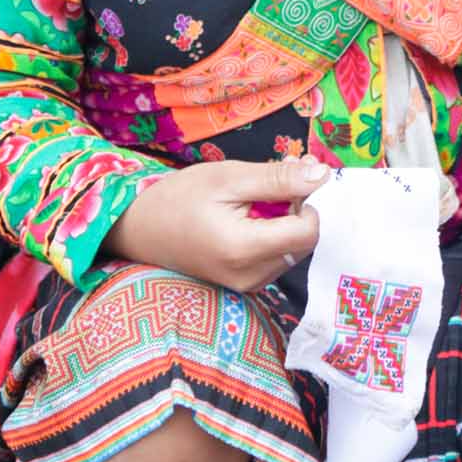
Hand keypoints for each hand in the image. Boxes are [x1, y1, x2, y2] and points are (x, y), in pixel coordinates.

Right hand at [107, 157, 327, 291]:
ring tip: (256, 197)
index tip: (291, 178)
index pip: (309, 231)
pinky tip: (250, 217)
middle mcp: (251, 276)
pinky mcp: (246, 286)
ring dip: (287, 220)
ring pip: (293, 249)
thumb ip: (277, 179)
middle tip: (274, 179)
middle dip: (298, 208)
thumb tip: (322, 175)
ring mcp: (249, 286)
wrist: (138, 230)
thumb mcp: (227, 178)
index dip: (309, 201)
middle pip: (304, 241)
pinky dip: (274, 234)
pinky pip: (277, 258)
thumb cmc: (177, 199)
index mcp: (245, 250)